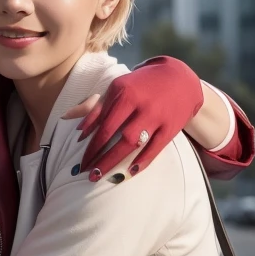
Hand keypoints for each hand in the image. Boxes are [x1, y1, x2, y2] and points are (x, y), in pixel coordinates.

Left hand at [75, 56, 202, 178]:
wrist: (180, 78)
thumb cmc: (141, 85)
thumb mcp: (118, 89)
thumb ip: (96, 107)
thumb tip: (75, 126)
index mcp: (125, 93)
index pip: (104, 125)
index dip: (92, 146)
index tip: (81, 163)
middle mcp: (142, 105)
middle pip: (118, 137)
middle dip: (102, 159)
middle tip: (88, 175)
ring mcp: (158, 116)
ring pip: (135, 143)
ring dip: (117, 162)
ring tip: (103, 177)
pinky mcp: (171, 126)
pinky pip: (156, 148)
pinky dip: (143, 161)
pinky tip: (130, 172)